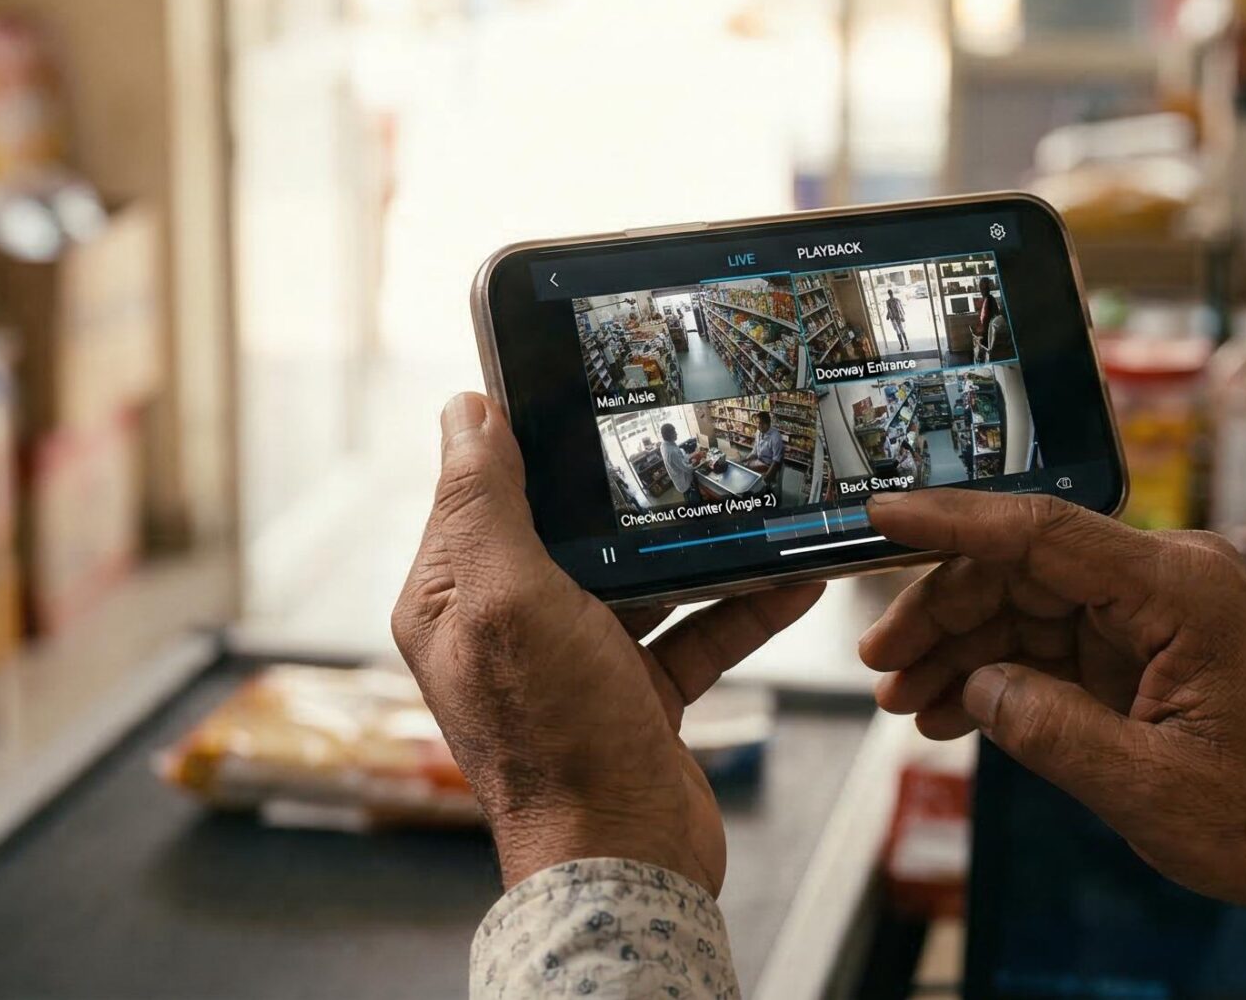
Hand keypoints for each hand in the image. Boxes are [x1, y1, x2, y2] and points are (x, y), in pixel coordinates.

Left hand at [394, 394, 822, 892]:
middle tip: (687, 432)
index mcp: (454, 599)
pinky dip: (741, 603)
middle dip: (628, 489)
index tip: (582, 386)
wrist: (624, 860)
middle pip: (569, 530)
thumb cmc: (554, 736)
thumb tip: (464, 411)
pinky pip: (693, 630)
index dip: (524, 440)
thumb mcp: (508, 598)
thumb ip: (482, 504)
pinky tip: (791, 574)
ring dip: (697, 543)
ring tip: (753, 494)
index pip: (480, 493)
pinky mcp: (637, 693)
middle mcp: (509, 627)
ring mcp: (576, 662)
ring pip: (641, 577)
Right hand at [859, 489, 1245, 923]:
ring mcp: (1159, 609)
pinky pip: (1055, 639)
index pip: (1042, 530)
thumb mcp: (1149, 787)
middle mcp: (1169, 579)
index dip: (952, 521)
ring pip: (1028, 602)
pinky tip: (953, 710)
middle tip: (880, 666)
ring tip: (904, 701)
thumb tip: (976, 685)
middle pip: (1022, 568)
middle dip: (942, 612)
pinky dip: (1002, 672)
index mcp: (1180, 589)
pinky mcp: (1151, 643)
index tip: (880, 515)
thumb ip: (1051, 730)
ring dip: (963, 648)